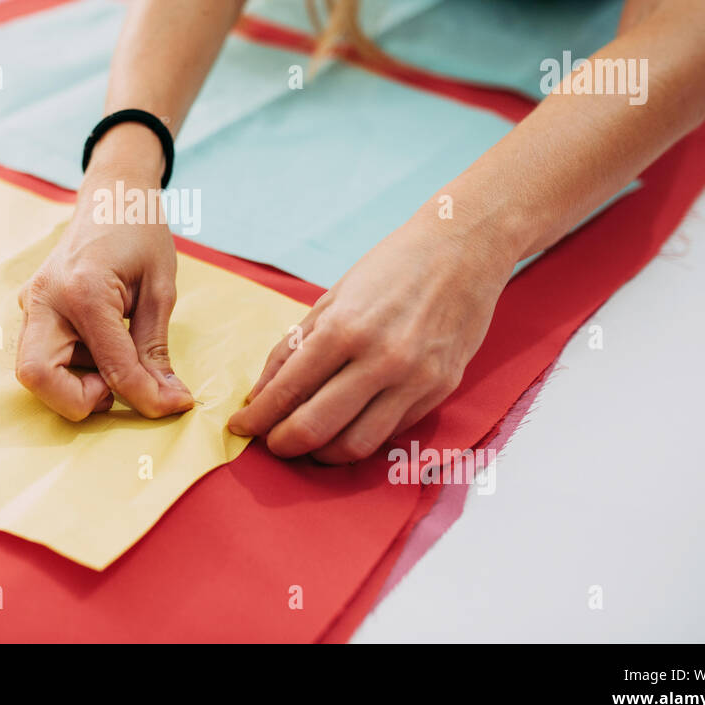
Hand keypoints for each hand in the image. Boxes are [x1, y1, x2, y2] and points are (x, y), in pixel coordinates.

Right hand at [15, 132, 193, 420]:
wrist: (111, 192)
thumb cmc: (140, 231)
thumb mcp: (160, 289)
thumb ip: (156, 350)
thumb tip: (169, 401)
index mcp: (83, 290)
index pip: (110, 367)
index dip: (144, 397)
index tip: (173, 405)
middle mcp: (45, 299)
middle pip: (38, 377)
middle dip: (78, 399)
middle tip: (116, 386)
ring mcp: (30, 302)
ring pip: (35, 370)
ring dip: (75, 381)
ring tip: (115, 351)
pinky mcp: (30, 307)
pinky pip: (41, 353)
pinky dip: (71, 364)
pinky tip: (100, 341)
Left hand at [229, 217, 515, 462]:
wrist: (463, 250)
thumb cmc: (392, 268)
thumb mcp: (331, 298)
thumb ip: (294, 347)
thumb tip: (262, 393)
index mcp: (345, 328)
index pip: (287, 391)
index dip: (257, 418)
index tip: (241, 426)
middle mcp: (381, 359)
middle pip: (317, 429)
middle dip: (282, 444)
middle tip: (270, 443)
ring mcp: (415, 379)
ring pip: (356, 445)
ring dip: (322, 454)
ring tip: (308, 443)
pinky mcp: (440, 390)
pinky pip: (391, 432)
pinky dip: (361, 436)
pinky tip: (346, 426)